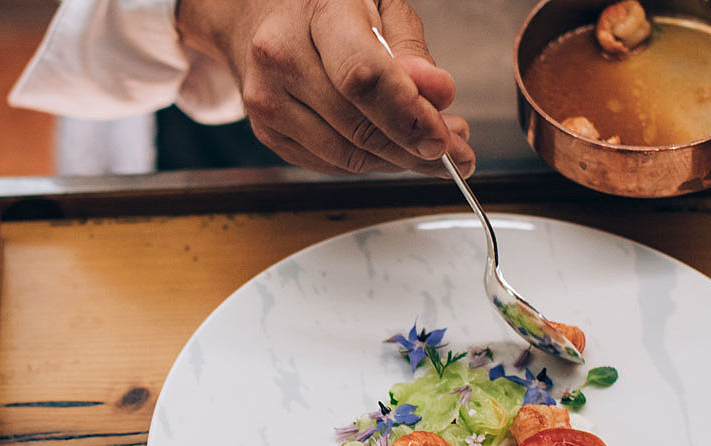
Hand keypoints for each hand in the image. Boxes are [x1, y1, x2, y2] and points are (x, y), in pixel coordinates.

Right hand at [177, 0, 475, 176]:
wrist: (253, 15)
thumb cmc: (325, 7)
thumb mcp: (378, 5)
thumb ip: (411, 49)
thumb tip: (438, 94)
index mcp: (316, 13)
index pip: (363, 77)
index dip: (407, 115)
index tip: (444, 137)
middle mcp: (280, 57)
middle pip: (358, 125)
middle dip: (415, 147)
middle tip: (457, 150)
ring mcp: (266, 100)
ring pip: (346, 155)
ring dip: (397, 161)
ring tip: (430, 147)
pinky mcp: (266, 131)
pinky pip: (329, 164)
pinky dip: (369, 163)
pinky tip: (390, 148)